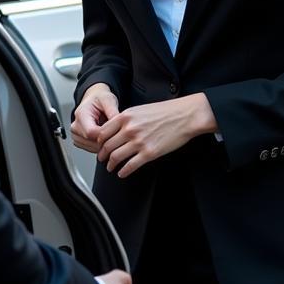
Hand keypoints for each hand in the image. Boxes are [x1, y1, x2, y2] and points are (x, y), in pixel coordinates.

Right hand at [71, 83, 118, 153]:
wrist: (93, 100)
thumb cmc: (99, 99)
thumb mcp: (108, 100)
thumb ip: (113, 111)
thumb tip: (119, 124)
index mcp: (81, 115)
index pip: (91, 133)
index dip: (105, 135)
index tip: (116, 132)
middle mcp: (76, 126)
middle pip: (91, 142)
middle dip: (106, 140)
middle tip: (117, 133)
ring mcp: (76, 135)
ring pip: (92, 148)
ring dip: (104, 144)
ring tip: (111, 133)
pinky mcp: (79, 141)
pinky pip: (91, 149)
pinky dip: (100, 146)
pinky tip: (106, 137)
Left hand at [97, 93, 215, 177]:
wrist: (185, 116)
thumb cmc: (165, 111)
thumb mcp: (140, 109)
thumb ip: (126, 119)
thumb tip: (115, 129)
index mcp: (126, 116)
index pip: (102, 132)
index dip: (98, 142)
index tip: (99, 146)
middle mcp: (129, 129)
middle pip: (107, 146)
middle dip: (102, 155)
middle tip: (102, 159)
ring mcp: (139, 142)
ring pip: (116, 157)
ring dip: (110, 165)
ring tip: (110, 167)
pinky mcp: (149, 153)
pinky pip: (130, 166)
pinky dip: (123, 171)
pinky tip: (122, 173)